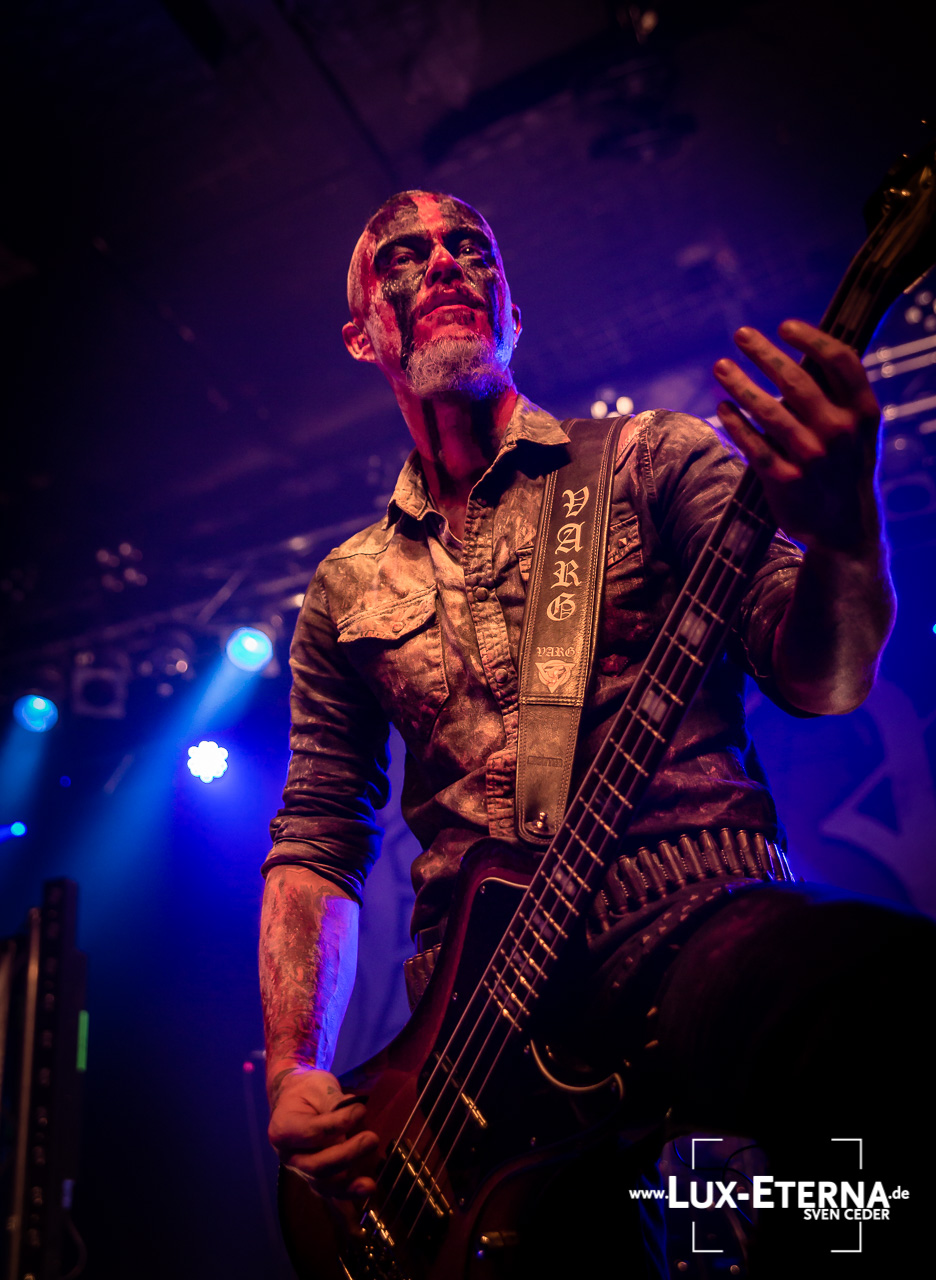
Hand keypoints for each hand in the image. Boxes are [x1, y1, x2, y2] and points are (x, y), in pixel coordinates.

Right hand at [268, 1065, 377, 1200]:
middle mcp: (288, 1155)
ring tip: (371, 1183)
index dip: (338, 1124)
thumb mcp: (317, 1086)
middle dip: (347, 1155)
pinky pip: (330, 1192)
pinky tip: (365, 1191)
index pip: (312, 1132)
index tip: (360, 1110)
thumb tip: (356, 1111)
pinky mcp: (314, 1178)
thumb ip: (334, 1100)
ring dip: (348, 1184)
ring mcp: (300, 1170)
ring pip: (322, 1185)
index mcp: (282, 1129)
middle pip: (316, 1165)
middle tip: (371, 1139)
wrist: (295, 1101)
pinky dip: (347, 1194)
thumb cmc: (306, 1092)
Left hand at [713, 321, 882, 552]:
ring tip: (720, 366)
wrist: (845, 528)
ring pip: (768, 411)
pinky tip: (722, 406)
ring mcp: (812, 457)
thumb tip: (799, 353)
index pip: (840, 360)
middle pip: (797, 380)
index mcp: (863, 412)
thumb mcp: (858, 431)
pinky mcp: (785, 480)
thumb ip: (837, 396)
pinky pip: (753, 444)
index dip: (811, 338)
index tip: (784, 325)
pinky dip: (735, 422)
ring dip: (740, 384)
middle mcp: (840, 432)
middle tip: (741, 334)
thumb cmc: (846, 467)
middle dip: (764, 353)